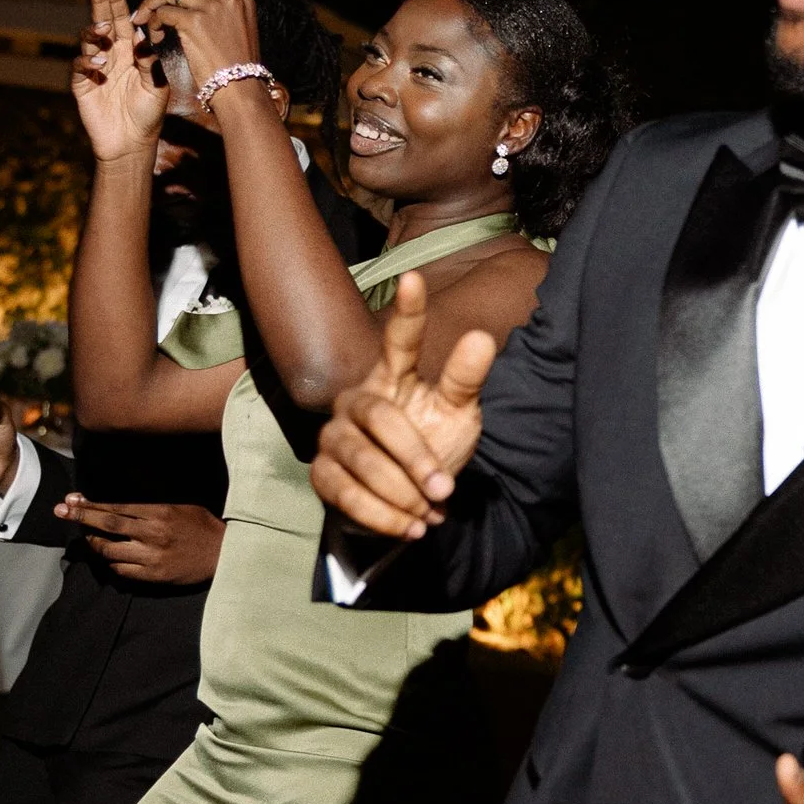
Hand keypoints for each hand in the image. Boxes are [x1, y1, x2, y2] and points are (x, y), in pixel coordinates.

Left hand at [55, 496, 226, 584]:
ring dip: (93, 543)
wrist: (225, 555)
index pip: (116, 506)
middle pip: (107, 524)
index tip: (72, 499)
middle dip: (80, 516)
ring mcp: (152, 557)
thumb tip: (117, 504)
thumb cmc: (202, 527)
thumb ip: (151, 505)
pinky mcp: (154, 576)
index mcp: (160, 512)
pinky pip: (122, 570)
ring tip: (87, 537)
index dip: (91, 503)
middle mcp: (153, 533)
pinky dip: (111, 562)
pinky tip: (109, 556)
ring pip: (109, 550)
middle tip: (60, 510)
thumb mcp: (181, 506)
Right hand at [72, 0, 170, 164]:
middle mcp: (110, 53)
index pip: (122, 18)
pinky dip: (89, 63)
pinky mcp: (82, 84)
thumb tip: (146, 33)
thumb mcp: (156, 85)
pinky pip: (80, 67)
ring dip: (95, 32)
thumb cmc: (149, 112)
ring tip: (104, 29)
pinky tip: (100, 65)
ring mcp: (94, 67)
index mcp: (130, 49)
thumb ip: (150, 61)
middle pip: (103, 20)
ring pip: (89, 40)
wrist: (133, 143)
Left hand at [130, 0, 263, 96]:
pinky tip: (154, 34)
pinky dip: (154, 21)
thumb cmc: (238, 71)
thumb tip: (199, 1)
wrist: (242, 91)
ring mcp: (212, 7)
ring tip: (141, 16)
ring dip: (151, 2)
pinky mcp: (195, 22)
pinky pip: (164, 12)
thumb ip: (223, 12)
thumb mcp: (239, 32)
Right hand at [310, 271, 499, 538]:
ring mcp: (335, 436)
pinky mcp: (322, 473)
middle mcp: (358, 400)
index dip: (408, 313)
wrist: (406, 504)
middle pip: (379, 417)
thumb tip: (481, 336)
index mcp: (394, 376)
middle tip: (445, 488)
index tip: (413, 278)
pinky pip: (346, 493)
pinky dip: (382, 515)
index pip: (401, 341)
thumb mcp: (458, 416)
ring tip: (430, 512)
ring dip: (400, 492)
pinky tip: (409, 526)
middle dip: (414, 456)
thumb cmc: (431, 447)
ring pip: (361, 460)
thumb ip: (466, 380)